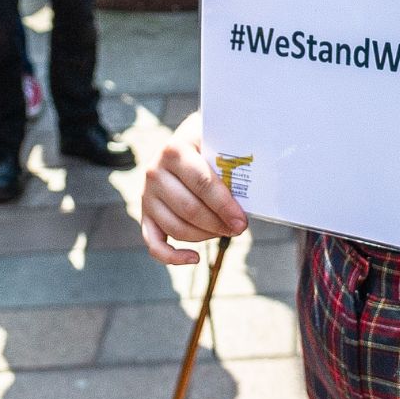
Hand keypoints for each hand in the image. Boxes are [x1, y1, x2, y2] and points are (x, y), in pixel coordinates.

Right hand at [140, 114, 246, 265]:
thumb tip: (254, 185)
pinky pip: (154, 243)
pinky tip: (194, 258)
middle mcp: (154, 172)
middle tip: (240, 228)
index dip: (224, 205)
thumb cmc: (208, 143)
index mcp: (174, 150)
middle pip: (189, 209)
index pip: (202, 183)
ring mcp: (147, 195)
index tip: (242, 221)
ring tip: (225, 231)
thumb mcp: (217, 140)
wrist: (184, 141)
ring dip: (205, 236)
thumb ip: (231, 157)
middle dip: (218, 223)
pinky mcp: (146, 214)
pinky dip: (172, 257)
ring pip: (176, 227)